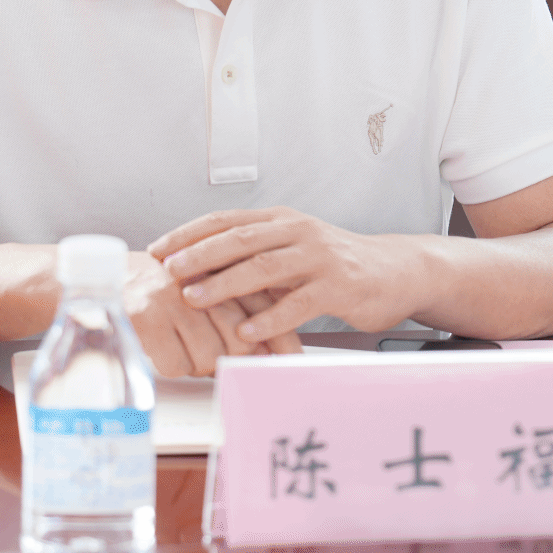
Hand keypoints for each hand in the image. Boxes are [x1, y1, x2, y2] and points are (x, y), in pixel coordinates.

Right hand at [121, 253, 296, 377]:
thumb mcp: (210, 290)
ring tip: (184, 344)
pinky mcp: (145, 316)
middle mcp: (199, 280)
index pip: (264, 310)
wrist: (111, 273)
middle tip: (214, 352)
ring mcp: (172, 298)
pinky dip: (172, 364)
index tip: (295, 364)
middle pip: (238, 341)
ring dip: (198, 363)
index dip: (282, 341)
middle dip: (230, 357)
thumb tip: (270, 351)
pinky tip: (165, 346)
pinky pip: (175, 364)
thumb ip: (242, 312)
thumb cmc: (166, 287)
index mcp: (221, 268)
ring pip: (207, 357)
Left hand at [149, 206, 420, 342]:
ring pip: (264, 268)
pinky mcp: (338, 286)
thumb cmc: (334, 264)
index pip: (225, 220)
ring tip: (194, 299)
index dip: (189, 233)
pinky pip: (298, 303)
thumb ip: (254, 255)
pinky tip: (245, 331)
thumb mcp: (291, 249)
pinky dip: (269, 318)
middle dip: (198, 255)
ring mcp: (319, 257)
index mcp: (280, 220)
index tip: (158, 250)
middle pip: (239, 239)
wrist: (394, 270)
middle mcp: (297, 231)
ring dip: (224, 284)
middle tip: (168, 272)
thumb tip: (197, 268)